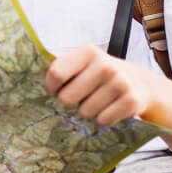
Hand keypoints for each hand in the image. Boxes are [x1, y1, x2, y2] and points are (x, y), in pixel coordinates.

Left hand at [44, 45, 171, 127]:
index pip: (55, 73)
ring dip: (89, 111)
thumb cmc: (102, 76)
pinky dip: (104, 119)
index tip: (56, 90)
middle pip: (67, 98)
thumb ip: (63, 69)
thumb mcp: (85, 64)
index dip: (51, 87)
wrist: (142, 83)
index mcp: (88, 52)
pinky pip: (102, 120)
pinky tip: (111, 108)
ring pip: (85, 112)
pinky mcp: (131, 101)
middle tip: (83, 96)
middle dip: (71, 102)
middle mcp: (105, 65)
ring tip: (99, 101)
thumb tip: (29, 85)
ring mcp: (120, 83)